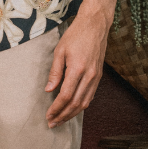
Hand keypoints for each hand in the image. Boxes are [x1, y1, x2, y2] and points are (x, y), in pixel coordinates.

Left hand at [44, 10, 108, 127]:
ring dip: (72, 114)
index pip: (66, 96)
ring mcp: (96, 77)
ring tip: (61, 120)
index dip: (56, 108)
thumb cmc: (76, 35)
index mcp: (78, 69)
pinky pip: (90, 96)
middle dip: (63, 115)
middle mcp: (89, 75)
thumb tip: (49, 90)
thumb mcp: (60, 51)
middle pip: (76, 103)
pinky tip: (73, 109)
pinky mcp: (99, 76)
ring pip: (85, 102)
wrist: (95, 25)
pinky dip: (81, 105)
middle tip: (52, 123)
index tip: (48, 115)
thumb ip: (55, 72)